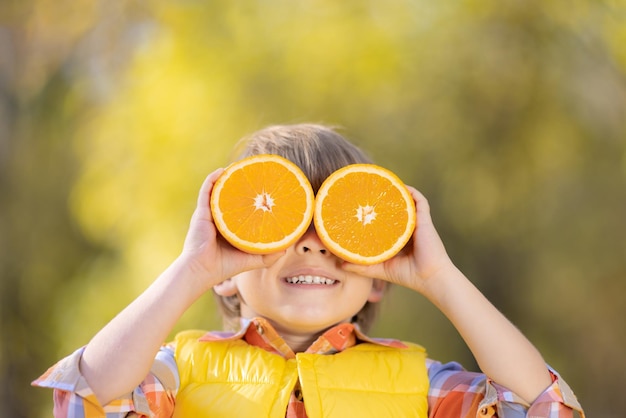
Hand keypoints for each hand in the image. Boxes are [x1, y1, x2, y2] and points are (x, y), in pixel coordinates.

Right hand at [180, 169, 284, 292]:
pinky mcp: (201, 212)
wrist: (203, 270)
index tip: (265, 189)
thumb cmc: (225, 266)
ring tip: (240, 167)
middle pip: (231, 197)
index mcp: (230, 228)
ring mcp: (209, 213)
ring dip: (228, 177)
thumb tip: (287, 248)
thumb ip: (269, 254)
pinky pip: (206, 190)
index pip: (242, 209)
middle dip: (241, 185)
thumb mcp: (253, 259)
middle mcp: (220, 218)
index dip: (252, 198)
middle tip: (256, 175)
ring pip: (219, 190)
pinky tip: (223, 170)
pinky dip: (213, 179)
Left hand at [343, 186, 456, 295]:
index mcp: (398, 237)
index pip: (385, 220)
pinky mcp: (425, 220)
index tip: (360, 205)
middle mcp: (407, 227)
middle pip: (394, 208)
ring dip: (396, 192)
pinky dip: (410, 192)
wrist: (429, 278)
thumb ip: (362, 266)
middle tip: (367, 191)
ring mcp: (417, 222)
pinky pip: (420, 200)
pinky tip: (399, 186)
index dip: (374, 212)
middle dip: (383, 199)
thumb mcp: (380, 269)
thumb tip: (340, 264)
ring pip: (406, 201)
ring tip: (381, 184)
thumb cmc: (407, 275)